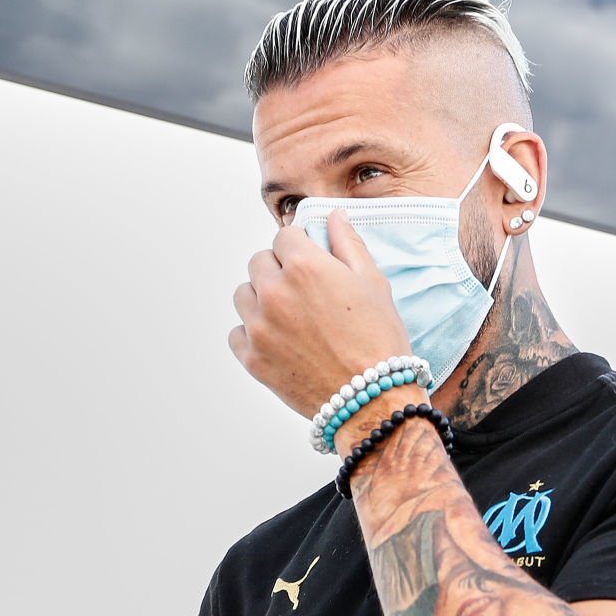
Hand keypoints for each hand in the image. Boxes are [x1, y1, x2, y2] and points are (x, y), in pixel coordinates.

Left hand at [228, 209, 412, 418]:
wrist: (372, 400)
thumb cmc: (379, 342)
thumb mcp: (373, 283)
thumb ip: (347, 243)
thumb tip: (333, 216)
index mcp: (304, 266)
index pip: (284, 236)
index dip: (301, 247)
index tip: (312, 262)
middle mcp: (274, 292)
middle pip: (259, 262)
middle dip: (279, 270)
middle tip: (304, 293)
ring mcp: (259, 327)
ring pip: (243, 295)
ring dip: (261, 298)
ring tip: (290, 317)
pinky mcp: (252, 358)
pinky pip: (237, 332)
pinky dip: (253, 333)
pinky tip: (280, 341)